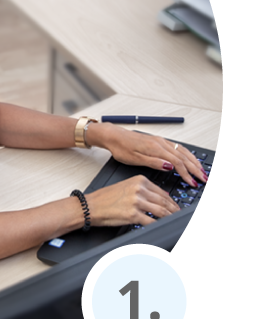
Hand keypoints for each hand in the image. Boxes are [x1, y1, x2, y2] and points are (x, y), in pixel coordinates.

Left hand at [87, 123, 207, 186]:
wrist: (113, 136)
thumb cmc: (121, 148)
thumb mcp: (135, 159)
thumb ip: (153, 162)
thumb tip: (170, 166)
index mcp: (156, 148)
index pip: (177, 163)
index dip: (187, 174)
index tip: (193, 183)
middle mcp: (161, 143)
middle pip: (183, 156)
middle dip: (195, 168)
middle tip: (204, 179)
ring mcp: (161, 141)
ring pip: (182, 151)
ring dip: (193, 161)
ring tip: (201, 170)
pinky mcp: (158, 140)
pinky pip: (177, 147)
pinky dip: (186, 154)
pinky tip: (190, 158)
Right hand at [87, 175, 180, 226]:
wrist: (91, 206)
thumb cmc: (105, 198)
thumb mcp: (126, 186)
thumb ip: (143, 190)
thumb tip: (159, 198)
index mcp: (139, 180)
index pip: (162, 191)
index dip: (172, 201)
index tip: (175, 206)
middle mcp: (139, 189)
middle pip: (164, 201)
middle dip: (174, 210)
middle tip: (178, 215)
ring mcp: (137, 202)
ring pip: (161, 211)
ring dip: (170, 217)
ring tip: (172, 221)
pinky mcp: (133, 215)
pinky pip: (152, 222)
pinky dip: (159, 225)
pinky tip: (161, 226)